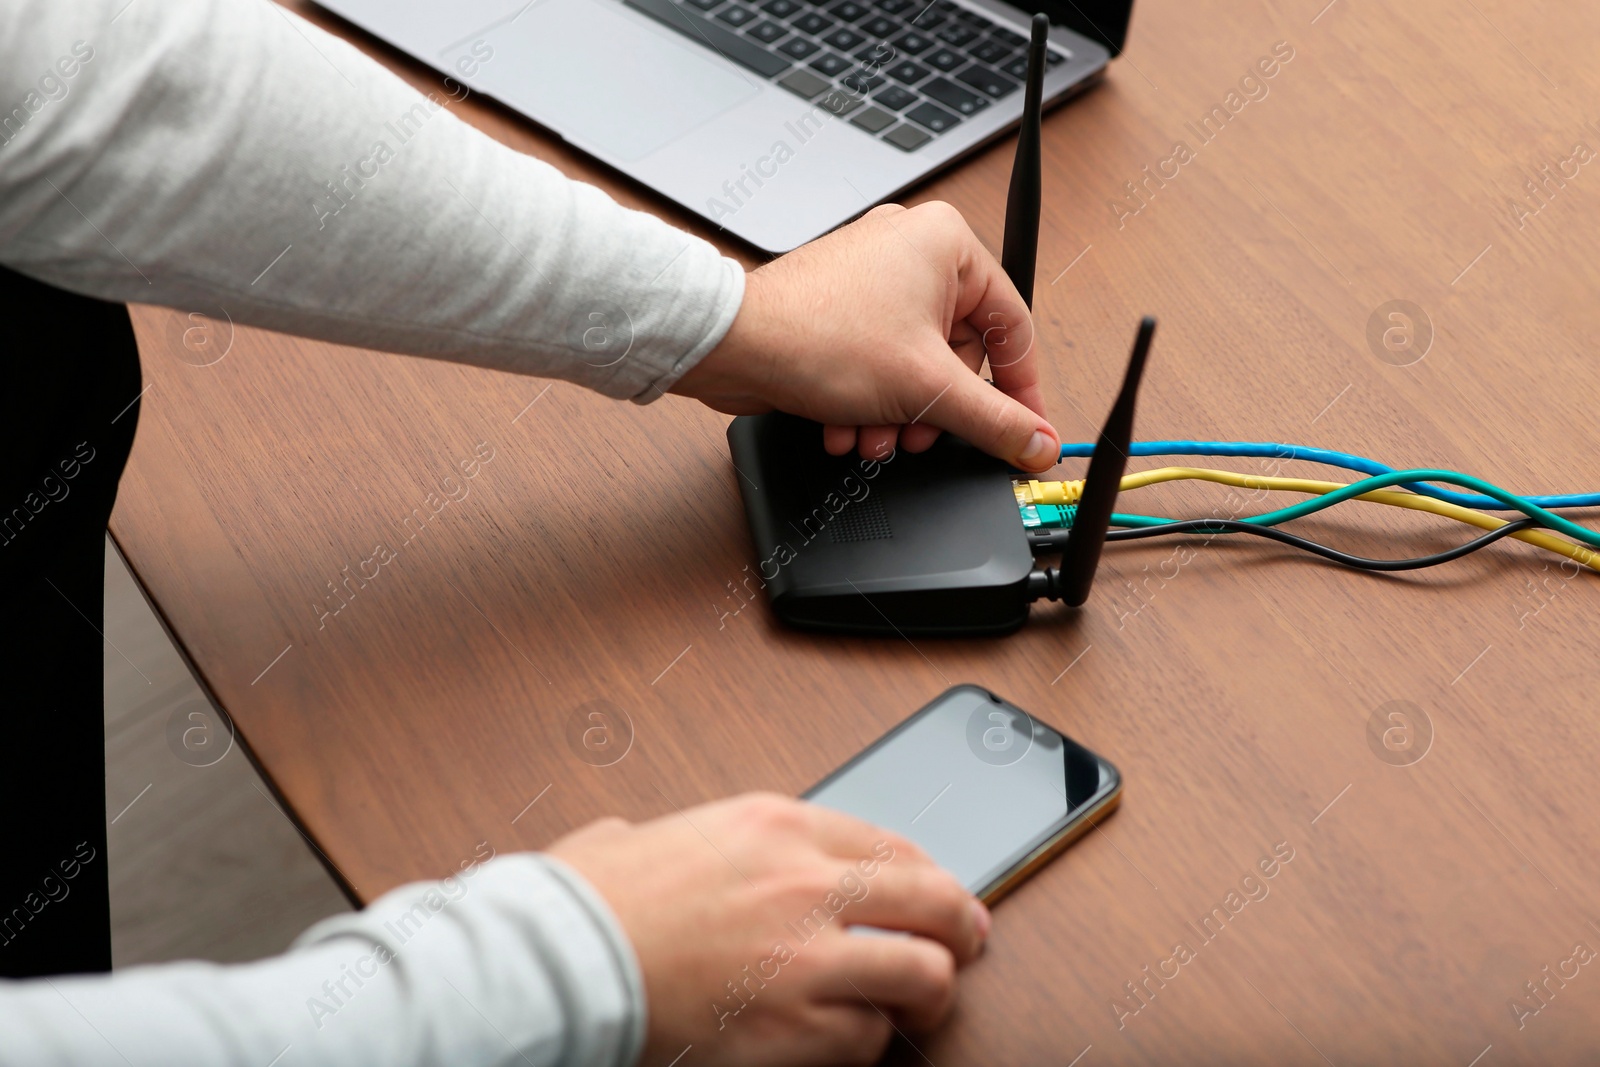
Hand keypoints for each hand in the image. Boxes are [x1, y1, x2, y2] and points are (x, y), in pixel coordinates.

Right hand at [547, 792, 989, 1066]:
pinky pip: (868, 1039)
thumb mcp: (655, 831)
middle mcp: (806, 882)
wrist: (558, 959)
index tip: (936, 890)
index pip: (891, 841)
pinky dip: (864, 1041)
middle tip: (968, 941)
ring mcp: (809, 957)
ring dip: (929, 991)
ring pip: (925, 974)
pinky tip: (845, 1036)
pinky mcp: (797, 1027)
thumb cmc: (589, 899)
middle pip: (933, 898)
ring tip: (922, 1002)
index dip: (928, 872)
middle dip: (963, 925)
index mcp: (775, 824)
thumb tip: (650, 841)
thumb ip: (693, 835)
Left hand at [672, 201, 1059, 472]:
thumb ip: (994, 420)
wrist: (732, 345)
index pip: (1012, 326)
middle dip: (934, 408)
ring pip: (916, 365)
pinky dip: (868, 401)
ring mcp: (872, 277)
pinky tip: (846, 426)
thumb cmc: (818, 338)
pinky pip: (879, 362)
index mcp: (948, 244)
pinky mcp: (841, 306)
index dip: (1020, 389)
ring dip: (898, 415)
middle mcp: (911, 249)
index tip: (1023, 430)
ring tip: (873, 437)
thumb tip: (1036, 439)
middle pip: (959, 353)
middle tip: (920, 436)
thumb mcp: (928, 390)